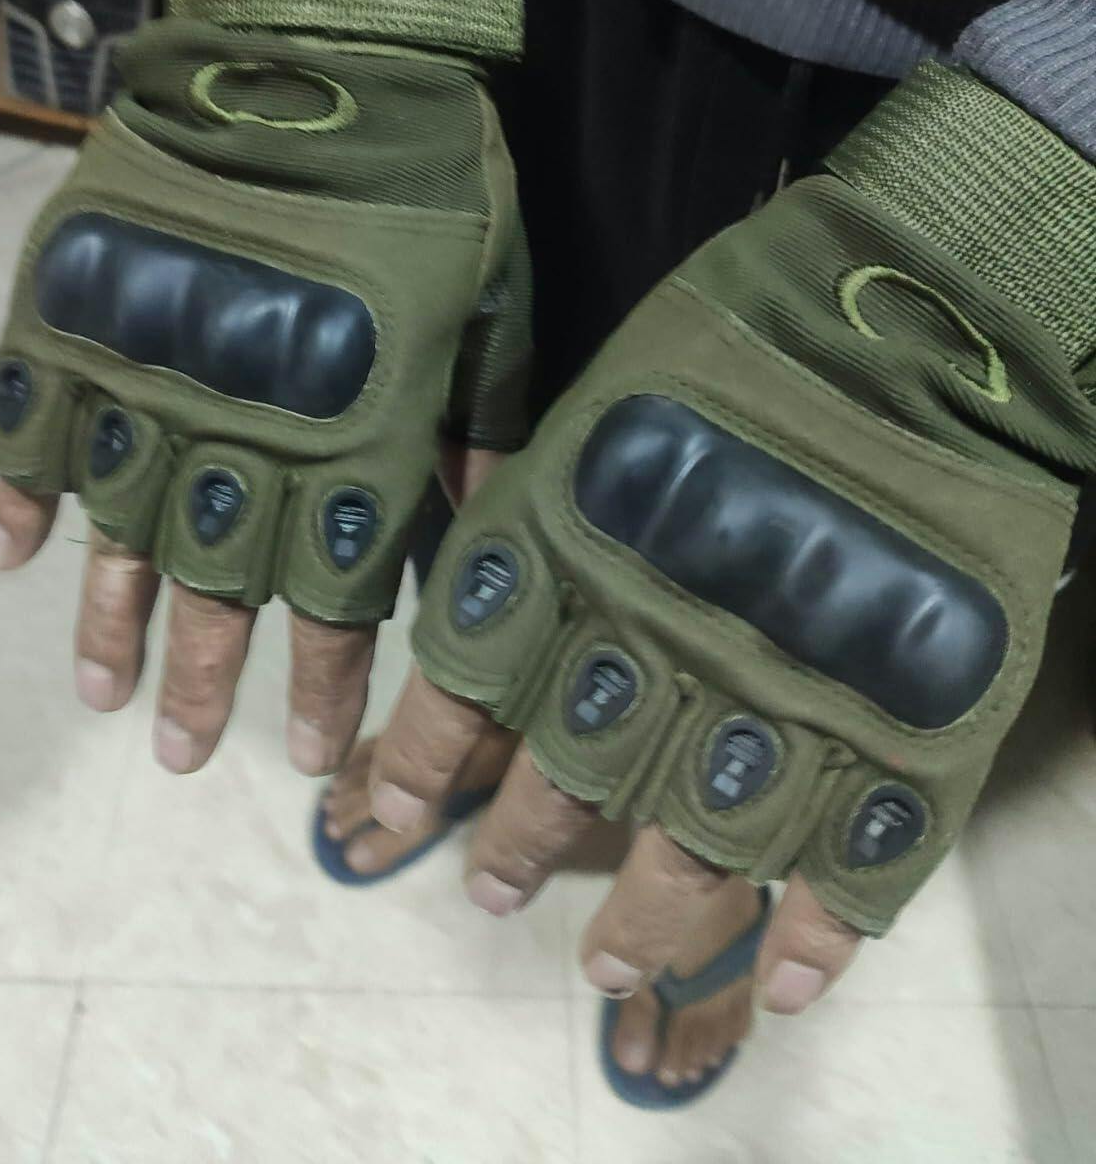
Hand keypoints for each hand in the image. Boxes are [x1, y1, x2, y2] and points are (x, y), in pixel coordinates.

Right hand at [0, 0, 528, 775]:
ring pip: (118, 528)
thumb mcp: (496, 293)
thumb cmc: (429, 164)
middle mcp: (238, 423)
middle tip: (183, 759)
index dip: (319, 684)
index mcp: (349, 428)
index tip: (305, 759)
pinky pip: (31, 419)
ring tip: (103, 699)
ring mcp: (145, 366)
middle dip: (203, 681)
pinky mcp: (76, 306)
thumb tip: (485, 533)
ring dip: (110, 619)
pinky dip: (18, 486)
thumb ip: (485, 423)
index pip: (333, 597)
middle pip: (215, 585)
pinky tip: (11, 552)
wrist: (314, 35)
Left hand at [370, 58, 1095, 998]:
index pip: (459, 692)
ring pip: (697, 851)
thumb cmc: (737, 327)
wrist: (913, 316)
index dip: (416, 767)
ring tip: (613, 970)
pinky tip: (789, 981)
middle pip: (568, 788)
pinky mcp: (904, 725)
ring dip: (651, 922)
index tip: (382, 821)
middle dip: (520, 855)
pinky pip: (857, 860)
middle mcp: (653, 642)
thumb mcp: (588, 385)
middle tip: (490, 899)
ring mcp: (780, 695)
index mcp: (565, 552)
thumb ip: (520, 488)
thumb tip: (458, 565)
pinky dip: (824, 931)